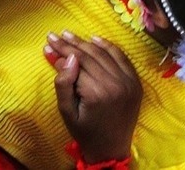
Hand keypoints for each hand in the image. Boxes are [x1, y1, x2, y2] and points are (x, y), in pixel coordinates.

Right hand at [46, 30, 140, 163]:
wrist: (111, 149)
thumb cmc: (85, 132)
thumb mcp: (67, 113)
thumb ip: (64, 84)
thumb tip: (67, 58)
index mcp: (97, 93)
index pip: (77, 64)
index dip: (61, 51)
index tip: (49, 42)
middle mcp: (116, 84)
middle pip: (90, 56)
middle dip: (70, 44)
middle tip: (55, 35)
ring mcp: (129, 82)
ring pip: (104, 54)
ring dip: (86, 42)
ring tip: (69, 35)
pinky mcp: (135, 82)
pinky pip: (121, 57)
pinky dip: (108, 46)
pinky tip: (94, 39)